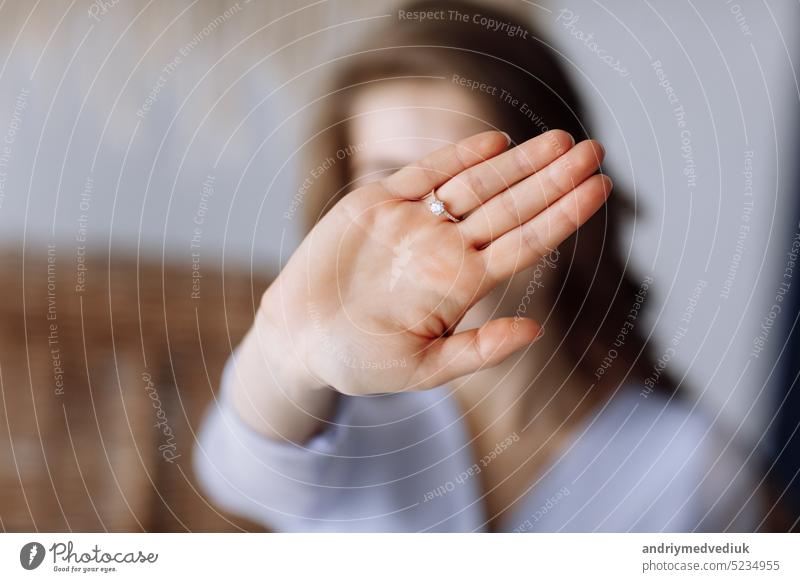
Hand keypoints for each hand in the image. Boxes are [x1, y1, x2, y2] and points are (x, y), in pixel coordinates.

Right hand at [259, 130, 609, 395]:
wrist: (299, 338)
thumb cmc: (360, 361)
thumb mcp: (422, 369)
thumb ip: (478, 350)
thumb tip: (536, 330)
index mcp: (461, 285)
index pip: (525, 243)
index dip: (564, 215)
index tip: (600, 189)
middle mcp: (445, 248)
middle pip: (511, 206)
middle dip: (553, 178)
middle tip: (594, 151)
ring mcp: (413, 222)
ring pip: (476, 184)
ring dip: (517, 162)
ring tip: (560, 140)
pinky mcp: (377, 203)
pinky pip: (424, 173)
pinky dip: (457, 156)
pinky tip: (495, 143)